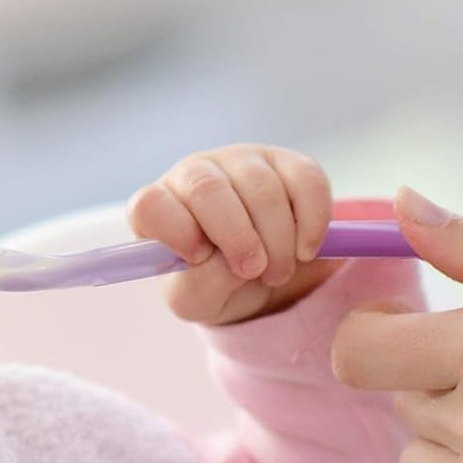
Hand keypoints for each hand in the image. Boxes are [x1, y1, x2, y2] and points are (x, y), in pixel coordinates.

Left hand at [127, 145, 340, 325]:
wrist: (258, 273)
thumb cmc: (213, 281)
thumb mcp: (196, 300)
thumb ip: (198, 286)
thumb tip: (229, 264)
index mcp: (157, 208)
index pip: (150, 204)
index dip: (175, 230)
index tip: (198, 257)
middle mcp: (193, 174)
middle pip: (208, 189)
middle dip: (238, 238)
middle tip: (256, 272)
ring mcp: (239, 161)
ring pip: (261, 187)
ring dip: (278, 240)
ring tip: (278, 271)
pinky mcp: (285, 161)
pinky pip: (306, 180)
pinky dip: (312, 221)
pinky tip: (306, 250)